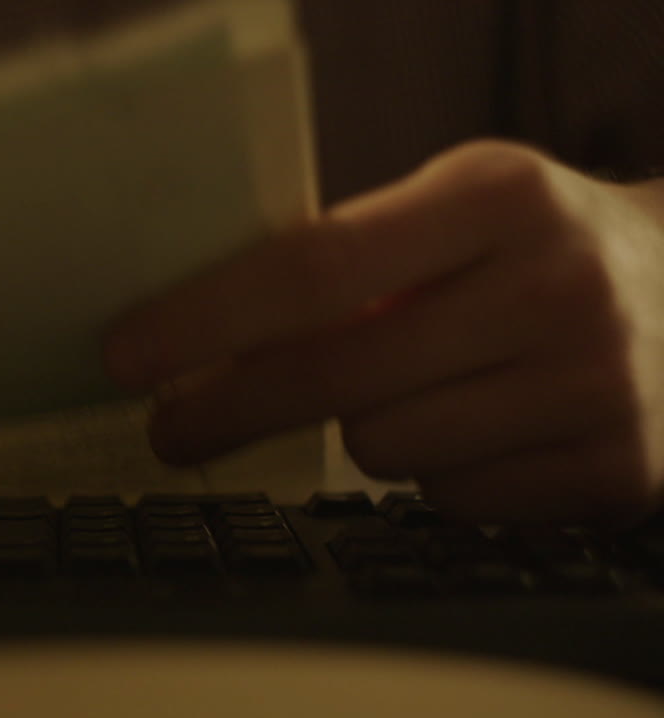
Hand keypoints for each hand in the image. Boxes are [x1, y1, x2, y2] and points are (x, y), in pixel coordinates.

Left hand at [104, 141, 663, 526]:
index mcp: (499, 197)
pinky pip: (447, 498)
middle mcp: (555, 289)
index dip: (204, 321)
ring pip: (383, 449)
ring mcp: (593, 388)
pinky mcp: (611, 473)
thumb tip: (202, 326)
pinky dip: (435, 469)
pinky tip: (475, 426)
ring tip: (409, 387)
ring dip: (362, 428)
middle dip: (228, 409)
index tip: (126, 356)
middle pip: (335, 376)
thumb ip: (351, 254)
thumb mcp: (458, 208)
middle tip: (168, 427)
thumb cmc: (536, 245)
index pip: (313, 268)